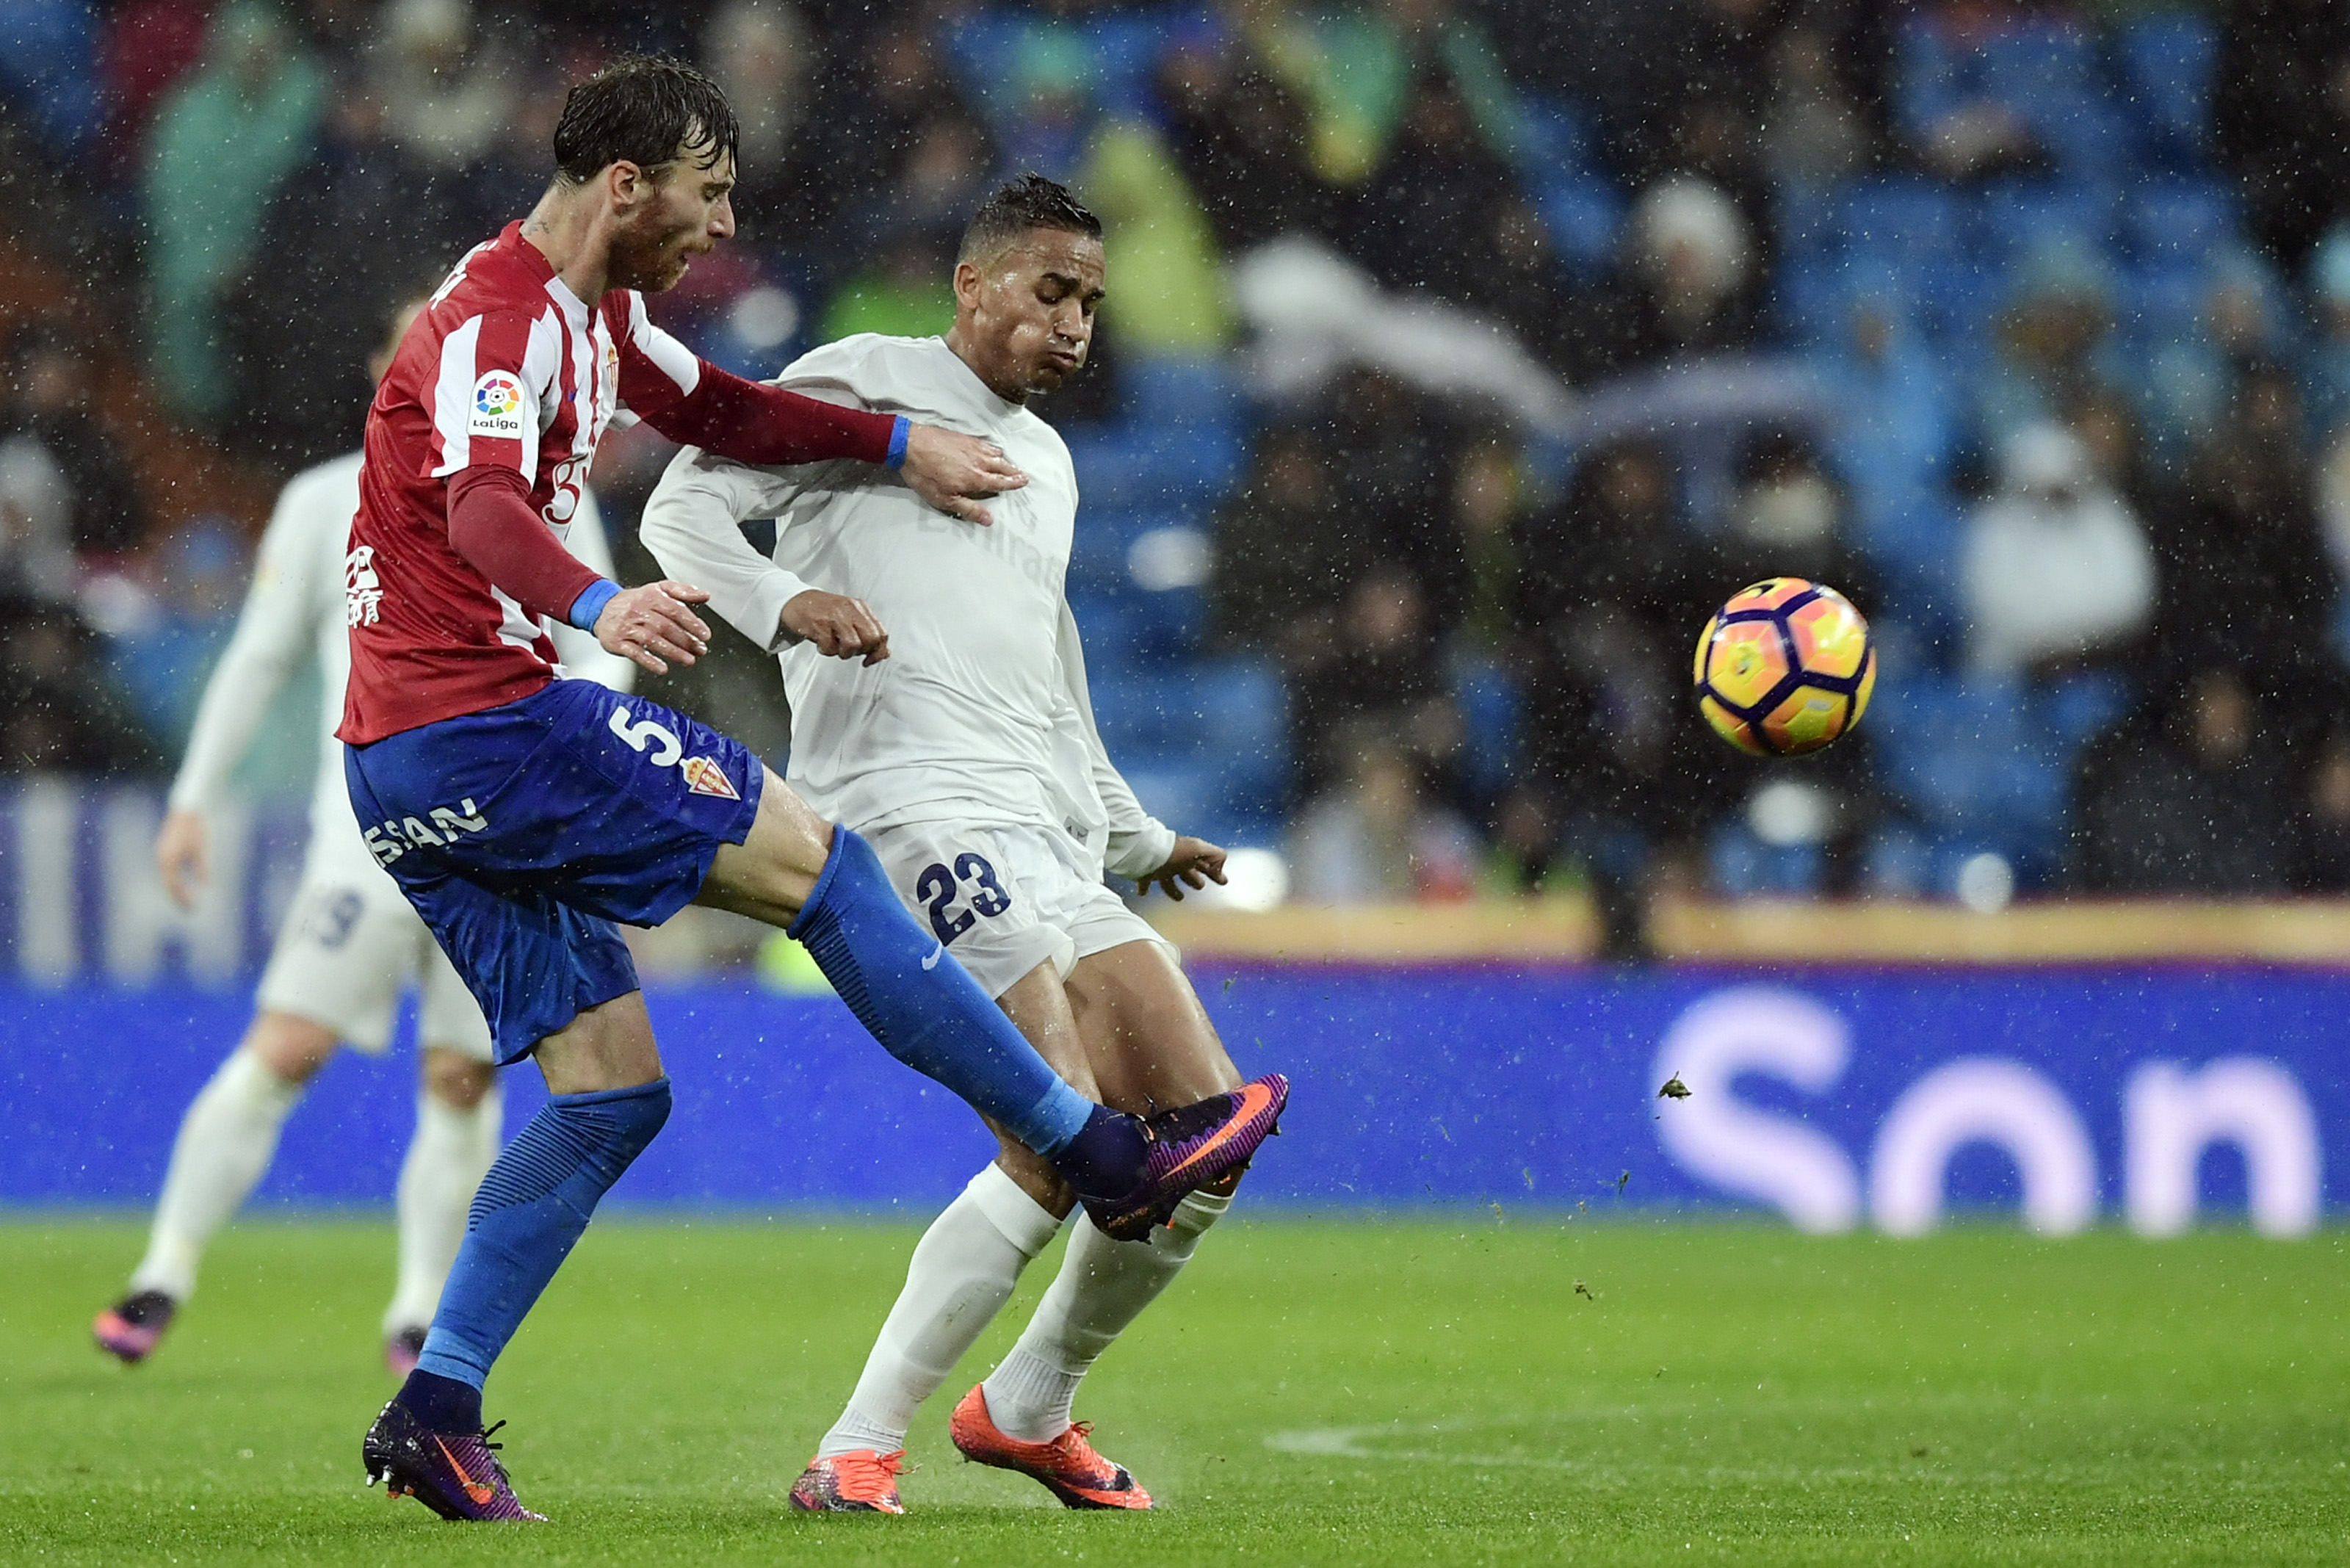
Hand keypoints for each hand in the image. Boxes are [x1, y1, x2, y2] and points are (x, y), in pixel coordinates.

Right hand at [155, 807, 207, 909]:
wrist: (188, 810)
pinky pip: (168, 871)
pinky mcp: (165, 850)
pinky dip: (174, 881)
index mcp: (169, 860)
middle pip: (168, 884)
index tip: (193, 907)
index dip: (183, 898)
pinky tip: (182, 886)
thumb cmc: (197, 829)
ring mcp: (162, 855)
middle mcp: (162, 859)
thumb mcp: (202, 850)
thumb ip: (202, 868)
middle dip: (178, 898)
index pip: (174, 885)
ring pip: (167, 878)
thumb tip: (206, 885)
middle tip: (190, 911)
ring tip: (186, 902)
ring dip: (175, 891)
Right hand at [594, 580, 711, 674]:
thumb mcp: (659, 589)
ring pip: (652, 640)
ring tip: (688, 660)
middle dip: (686, 640)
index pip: (675, 609)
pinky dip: (649, 661)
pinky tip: (662, 668)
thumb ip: (683, 591)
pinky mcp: (618, 641)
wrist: (602, 608)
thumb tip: (705, 595)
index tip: (705, 635)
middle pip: (665, 626)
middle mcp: (639, 611)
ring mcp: (627, 627)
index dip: (692, 623)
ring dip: (673, 652)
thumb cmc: (635, 601)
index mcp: (651, 597)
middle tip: (700, 650)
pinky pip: (634, 652)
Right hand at [781, 589, 889, 664]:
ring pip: (853, 645)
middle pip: (870, 639)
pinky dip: (826, 651)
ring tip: (835, 646)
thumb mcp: (849, 618)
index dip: (879, 651)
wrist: (795, 601)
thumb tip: (884, 653)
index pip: (881, 633)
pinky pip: (830, 647)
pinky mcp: (819, 624)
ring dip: (844, 652)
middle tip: (850, 650)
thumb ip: (867, 633)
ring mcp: (834, 616)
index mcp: (860, 608)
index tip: (871, 659)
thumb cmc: (823, 611)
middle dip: (862, 651)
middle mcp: (849, 610)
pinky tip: (822, 643)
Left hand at [900, 424, 1025, 526]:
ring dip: (1003, 459)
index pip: (1000, 482)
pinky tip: (989, 448)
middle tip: (1021, 474)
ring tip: (1008, 463)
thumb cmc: (925, 474)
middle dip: (1013, 471)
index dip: (1013, 483)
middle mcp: (977, 461)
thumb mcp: (944, 499)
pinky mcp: (962, 437)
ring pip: (994, 453)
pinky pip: (984, 443)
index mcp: (975, 478)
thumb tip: (988, 520)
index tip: (1023, 482)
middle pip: (1002, 466)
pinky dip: (991, 447)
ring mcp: (970, 446)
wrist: (909, 445)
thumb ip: (968, 509)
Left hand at [1137, 835, 1227, 900]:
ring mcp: (1161, 868)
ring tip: (1179, 897)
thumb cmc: (1172, 850)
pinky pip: (1145, 883)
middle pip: (1189, 874)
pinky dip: (1144, 888)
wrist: (1146, 850)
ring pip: (1169, 882)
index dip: (1215, 873)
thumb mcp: (1199, 849)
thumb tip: (1220, 871)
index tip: (1222, 881)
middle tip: (1200, 885)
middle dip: (1195, 880)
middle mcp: (1176, 861)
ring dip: (1174, 890)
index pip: (1207, 865)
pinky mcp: (1145, 874)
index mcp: (1190, 855)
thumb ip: (1215, 856)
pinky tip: (1143, 893)